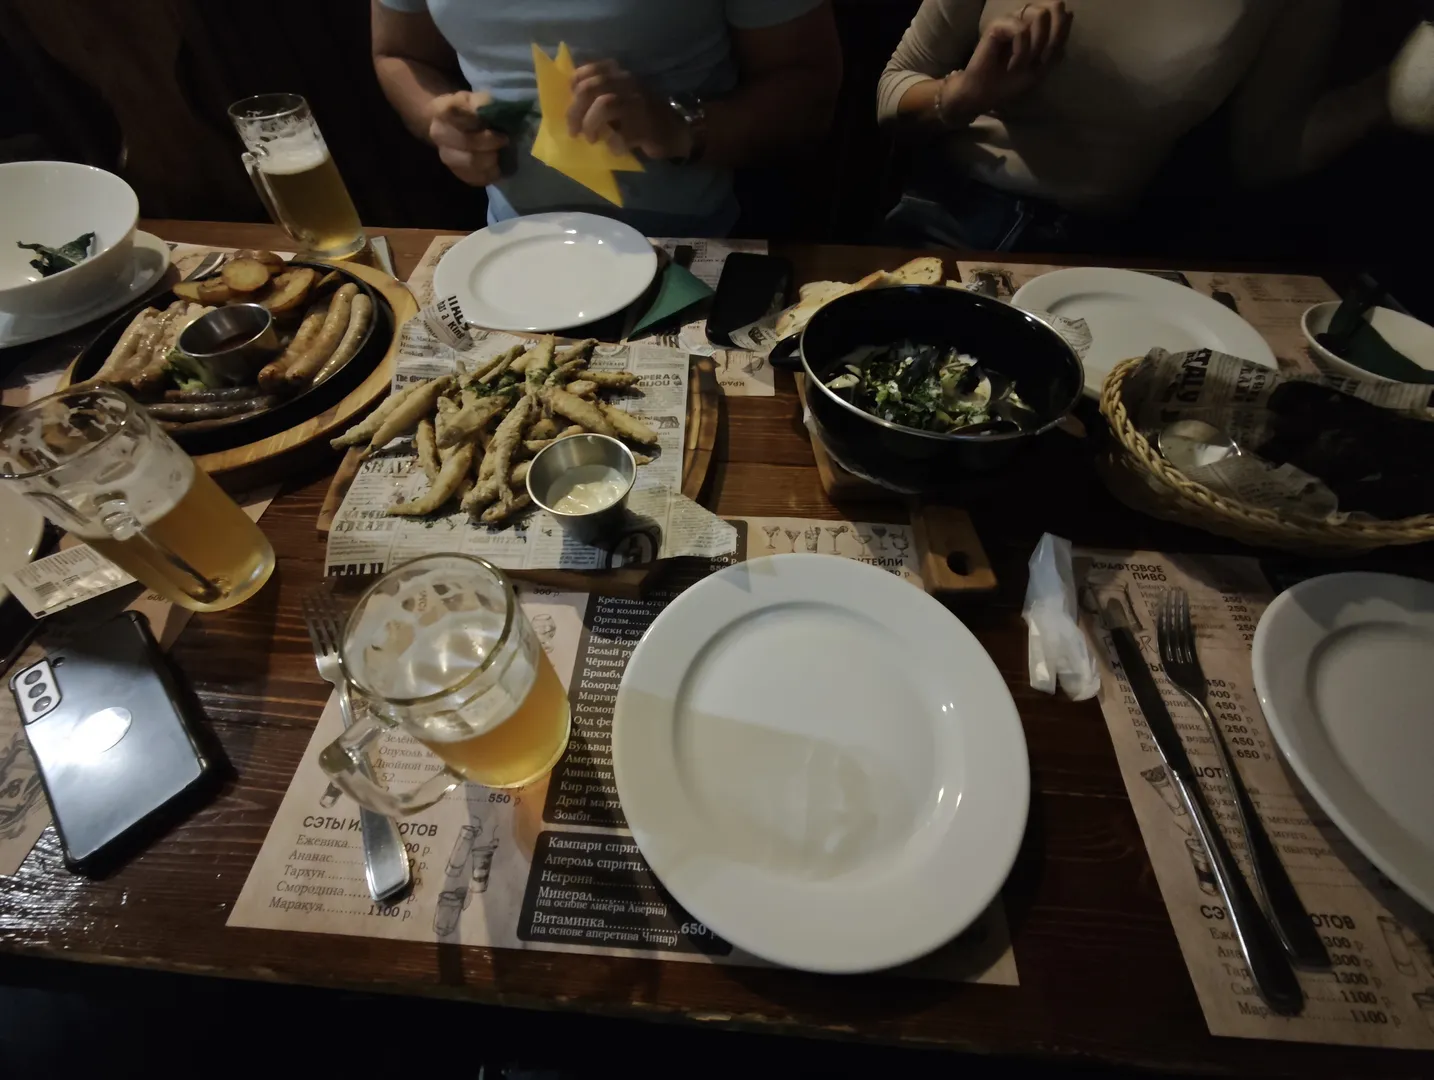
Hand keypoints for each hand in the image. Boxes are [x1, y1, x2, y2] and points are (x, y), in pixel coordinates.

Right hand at [427, 90, 507, 186]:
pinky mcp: (458, 174)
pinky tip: (496, 164)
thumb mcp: (474, 99)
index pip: (455, 112)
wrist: (456, 129)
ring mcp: (446, 156)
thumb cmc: (469, 111)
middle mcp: (438, 134)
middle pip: (466, 141)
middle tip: (504, 139)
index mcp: (440, 111)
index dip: (476, 117)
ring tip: (499, 152)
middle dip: (490, 141)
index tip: (492, 120)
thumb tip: (495, 108)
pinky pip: (477, 178)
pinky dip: (491, 172)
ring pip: (472, 163)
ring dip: (491, 158)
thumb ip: (482, 102)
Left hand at [566, 60, 689, 159]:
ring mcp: (639, 103)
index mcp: (620, 75)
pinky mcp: (646, 126)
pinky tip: (615, 149)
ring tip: (591, 139)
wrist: (675, 132)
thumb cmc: (643, 116)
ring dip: (591, 124)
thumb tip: (574, 103)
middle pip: (590, 89)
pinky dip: (614, 144)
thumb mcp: (622, 96)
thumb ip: (602, 93)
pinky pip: (622, 134)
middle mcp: (628, 84)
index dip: (575, 86)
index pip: (589, 71)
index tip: (574, 103)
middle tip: (575, 131)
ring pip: (604, 105)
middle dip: (576, 112)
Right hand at [938, 0, 1071, 121]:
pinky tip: (1012, 65)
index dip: (1062, 34)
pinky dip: (1021, 51)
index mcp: (1037, 25)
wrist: (986, 95)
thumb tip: (1070, 15)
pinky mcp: (998, 25)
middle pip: (1056, 6)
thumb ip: (1058, 44)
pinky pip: (1021, 30)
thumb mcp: (1043, 67)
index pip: (1062, 13)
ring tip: (1025, 63)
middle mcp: (1025, 17)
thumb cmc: (1011, 81)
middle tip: (1042, 59)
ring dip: (1037, 44)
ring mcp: (1012, 19)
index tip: (1049, 59)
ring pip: (1040, 15)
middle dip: (1054, 36)